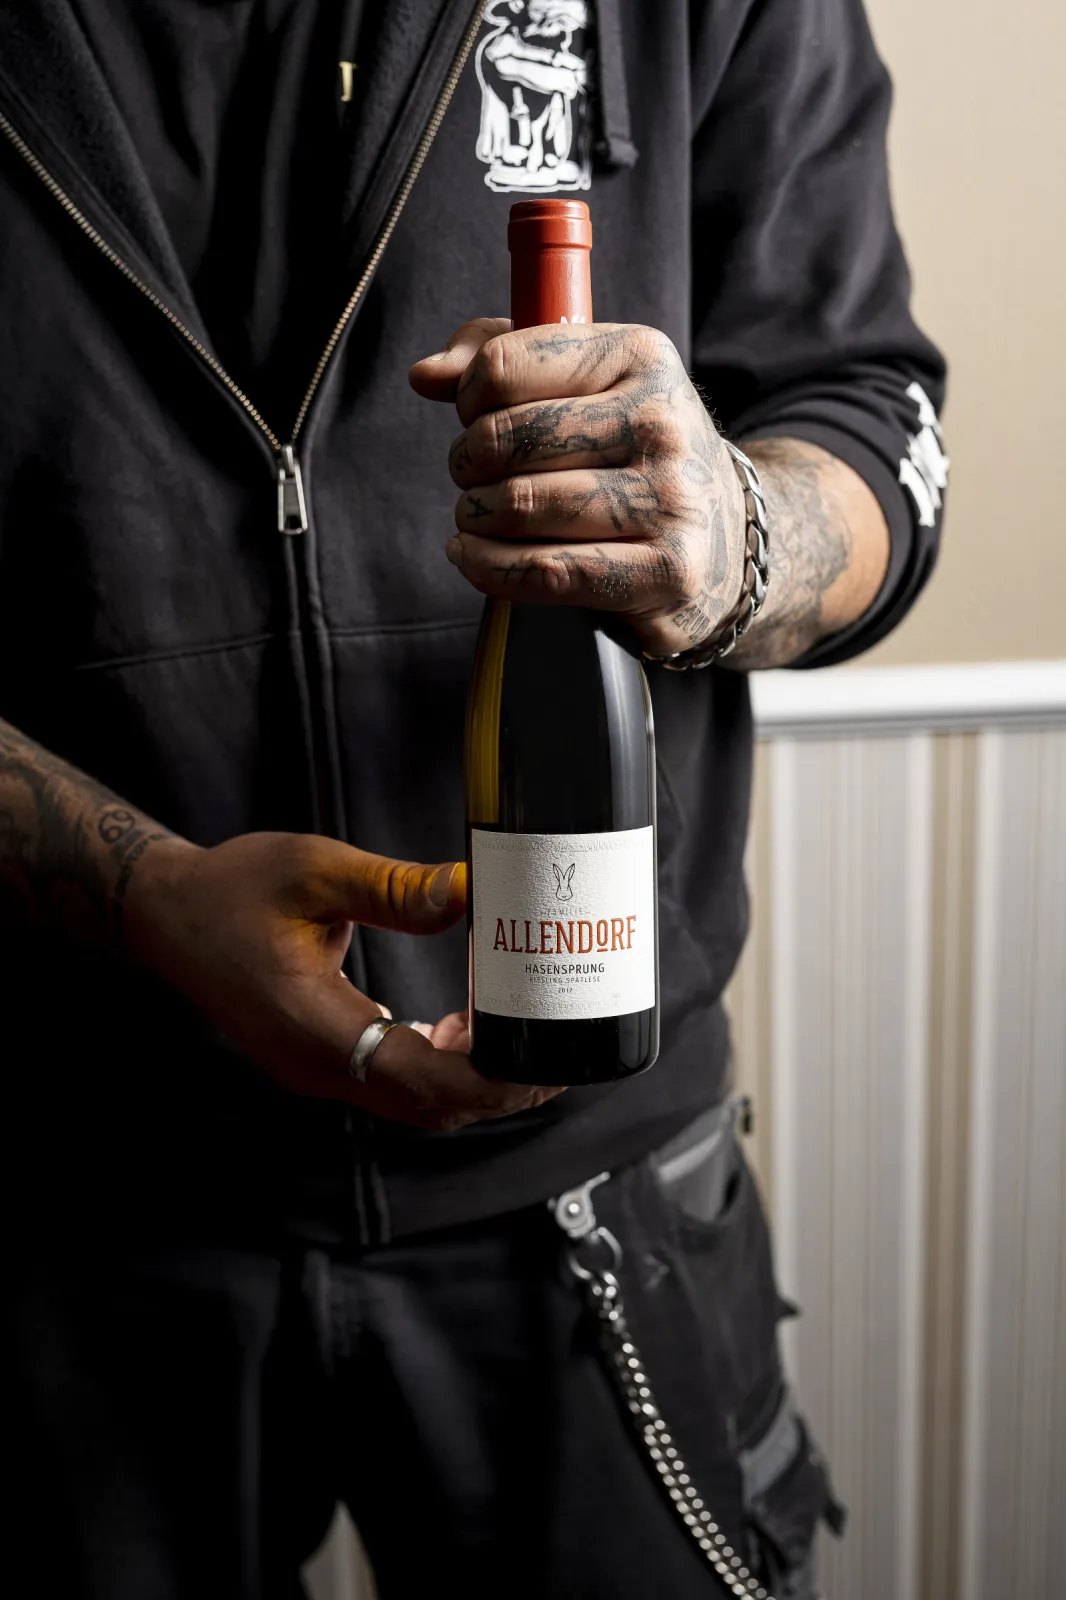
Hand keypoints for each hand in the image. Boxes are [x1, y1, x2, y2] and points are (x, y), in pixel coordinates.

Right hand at [125, 833, 560, 1130]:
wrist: (167, 915)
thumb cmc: (232, 889)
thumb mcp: (315, 871)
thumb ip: (395, 889)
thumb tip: (471, 893)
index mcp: (316, 1028)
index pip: (422, 1083)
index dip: (491, 1083)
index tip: (543, 1060)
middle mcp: (318, 1068)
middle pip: (429, 1107)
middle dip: (499, 1088)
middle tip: (555, 1048)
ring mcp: (315, 1072)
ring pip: (413, 1103)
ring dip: (471, 1081)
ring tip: (519, 1034)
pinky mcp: (319, 1062)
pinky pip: (392, 1083)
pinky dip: (438, 1067)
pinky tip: (461, 1024)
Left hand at [410, 318, 747, 656]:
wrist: (723, 536)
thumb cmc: (631, 451)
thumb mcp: (586, 383)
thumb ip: (501, 359)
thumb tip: (425, 376)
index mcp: (640, 355)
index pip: (505, 366)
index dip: (467, 398)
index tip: (474, 419)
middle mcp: (662, 420)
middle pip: (506, 439)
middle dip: (467, 464)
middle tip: (473, 479)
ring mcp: (669, 499)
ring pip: (521, 505)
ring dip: (475, 518)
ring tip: (477, 519)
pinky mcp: (666, 570)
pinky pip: (548, 572)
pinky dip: (492, 568)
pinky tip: (475, 558)